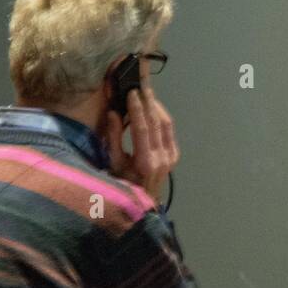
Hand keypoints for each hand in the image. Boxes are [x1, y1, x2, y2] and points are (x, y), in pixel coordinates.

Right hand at [107, 84, 178, 201]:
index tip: (132, 92)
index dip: (137, 108)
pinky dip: (161, 116)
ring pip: (166, 124)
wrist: (142, 203)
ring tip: (146, 91)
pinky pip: (169, 131)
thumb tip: (114, 113)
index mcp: (146, 162)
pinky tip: (153, 107)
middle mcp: (162, 158)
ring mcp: (171, 157)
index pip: (142, 128)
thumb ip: (113, 138)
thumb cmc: (121, 185)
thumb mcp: (113, 164)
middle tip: (142, 83)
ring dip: (156, 106)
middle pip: (156, 122)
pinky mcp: (174, 155)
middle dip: (148, 101)